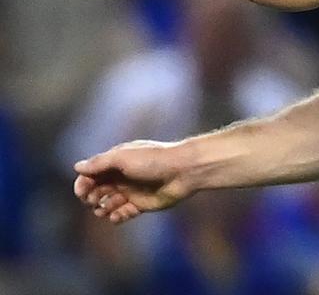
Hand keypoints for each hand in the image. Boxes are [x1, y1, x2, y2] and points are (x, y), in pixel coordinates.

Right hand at [72, 139, 194, 223]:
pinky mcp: (141, 205)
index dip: (83, 184)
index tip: (82, 191)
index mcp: (116, 162)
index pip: (91, 175)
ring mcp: (131, 191)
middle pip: (96, 190)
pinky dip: (117, 217)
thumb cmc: (154, 160)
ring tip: (107, 208)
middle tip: (95, 199)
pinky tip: (117, 216)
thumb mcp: (123, 157)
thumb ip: (100, 163)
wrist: (184, 170)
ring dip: (102, 208)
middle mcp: (121, 177)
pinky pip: (123, 214)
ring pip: (107, 204)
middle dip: (91, 197)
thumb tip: (77, 167)